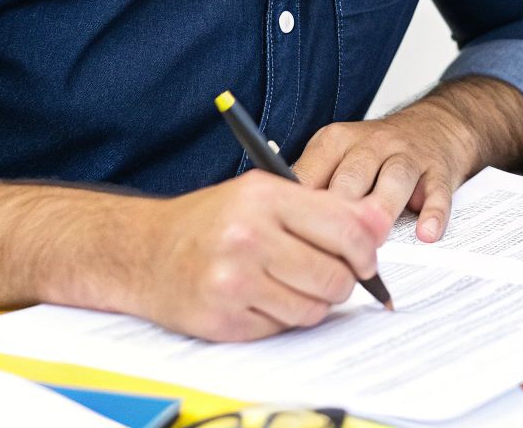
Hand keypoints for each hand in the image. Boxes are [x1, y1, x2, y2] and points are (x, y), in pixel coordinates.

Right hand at [136, 170, 386, 341]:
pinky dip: (280, 318)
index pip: (346, 229)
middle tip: (328, 277)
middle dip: (342, 282)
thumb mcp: (264, 195)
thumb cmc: (210, 221)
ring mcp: (233, 281)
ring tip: (290, 285)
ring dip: (312, 303)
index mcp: (264, 197)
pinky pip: (282, 328)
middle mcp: (247, 236)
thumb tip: (379, 226)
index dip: (368, 252)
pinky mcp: (223, 319)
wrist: (143, 251)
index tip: (368, 262)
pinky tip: (260, 298)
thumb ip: (324, 208)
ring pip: (313, 309)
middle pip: (335, 276)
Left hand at [291, 77, 522, 242]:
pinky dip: (432, 214)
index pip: (311, 175)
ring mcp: (407, 155)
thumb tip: (269, 225)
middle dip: (339, 218)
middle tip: (327, 256)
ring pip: (393, 181)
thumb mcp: (336, 156)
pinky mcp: (439, 170)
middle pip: (350, 179)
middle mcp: (371, 144)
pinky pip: (437, 192)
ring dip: (381, 213)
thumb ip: (309, 184)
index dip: (300, 213)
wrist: (435, 126)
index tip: (289, 244)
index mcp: (335, 142)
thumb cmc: (375, 153)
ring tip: (372, 245)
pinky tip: (425, 234)